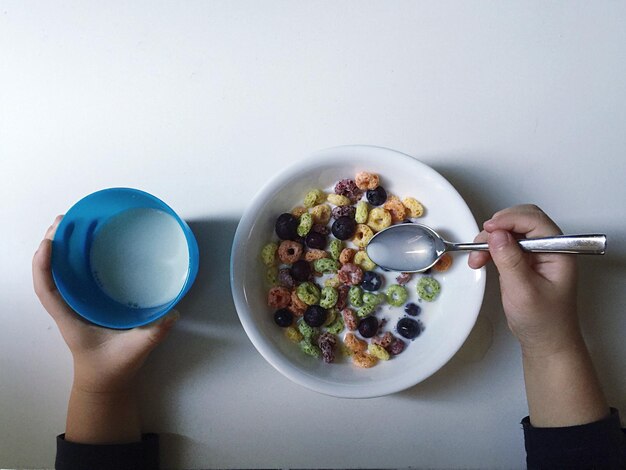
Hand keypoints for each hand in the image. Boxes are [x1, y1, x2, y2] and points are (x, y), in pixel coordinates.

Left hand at [33, 216, 178, 393]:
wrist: (104, 384)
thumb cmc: (112, 369)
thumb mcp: (133, 352)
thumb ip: (153, 334)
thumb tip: (172, 313)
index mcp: (70, 319)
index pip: (47, 289)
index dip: (44, 265)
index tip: (50, 242)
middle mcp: (68, 308)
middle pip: (49, 273)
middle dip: (52, 244)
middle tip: (64, 220)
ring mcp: (76, 305)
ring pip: (60, 273)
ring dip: (62, 248)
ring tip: (71, 224)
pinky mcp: (87, 304)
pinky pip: (75, 277)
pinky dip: (75, 259)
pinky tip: (88, 246)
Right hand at [468, 204, 579, 357]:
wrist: (545, 341)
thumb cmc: (544, 321)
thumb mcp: (523, 291)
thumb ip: (510, 261)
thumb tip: (497, 235)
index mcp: (558, 252)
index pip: (535, 221)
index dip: (510, 220)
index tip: (490, 229)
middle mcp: (548, 249)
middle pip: (523, 220)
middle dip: (499, 227)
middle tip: (482, 241)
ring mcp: (536, 254)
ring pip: (511, 231)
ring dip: (491, 238)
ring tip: (478, 255)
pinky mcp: (523, 261)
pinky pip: (505, 244)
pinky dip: (490, 248)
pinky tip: (481, 258)